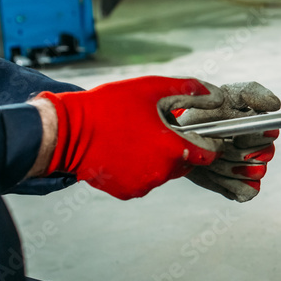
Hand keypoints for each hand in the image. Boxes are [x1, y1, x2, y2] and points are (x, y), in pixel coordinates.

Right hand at [36, 77, 224, 199]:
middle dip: (180, 147)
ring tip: (138, 138)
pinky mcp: (127, 192)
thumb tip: (214, 95)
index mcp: (171, 148)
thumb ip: (188, 91)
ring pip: (165, 172)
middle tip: (160, 129)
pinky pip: (145, 181)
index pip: (208, 153)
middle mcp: (161, 172)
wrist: (66, 132)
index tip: (203, 134)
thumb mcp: (151, 89)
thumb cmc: (108, 107)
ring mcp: (144, 184)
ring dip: (160, 158)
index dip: (209, 142)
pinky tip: (126, 152)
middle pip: (186, 162)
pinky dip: (141, 169)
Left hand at [175, 82, 280, 201]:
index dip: (252, 136)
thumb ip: (251, 93)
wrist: (183, 137)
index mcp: (261, 124)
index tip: (235, 136)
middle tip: (215, 144)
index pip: (270, 132)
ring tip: (210, 156)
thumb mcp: (225, 96)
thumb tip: (276, 105)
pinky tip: (214, 173)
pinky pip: (249, 191)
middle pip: (264, 155)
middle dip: (235, 151)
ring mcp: (253, 168)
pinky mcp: (243, 187)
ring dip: (228, 166)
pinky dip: (229, 184)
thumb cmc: (205, 113)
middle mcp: (261, 147)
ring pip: (255, 173)